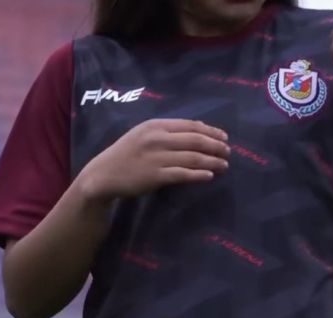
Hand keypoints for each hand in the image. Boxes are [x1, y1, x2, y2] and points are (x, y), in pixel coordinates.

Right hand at [80, 119, 229, 201]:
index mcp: (156, 125)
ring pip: (192, 157)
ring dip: (212, 161)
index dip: (211, 131)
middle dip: (215, 146)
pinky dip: (199, 174)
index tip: (224, 137)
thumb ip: (167, 132)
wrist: (104, 175)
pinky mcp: (155, 176)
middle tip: (228, 152)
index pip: (190, 125)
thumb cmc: (126, 155)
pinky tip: (210, 176)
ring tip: (224, 165)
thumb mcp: (143, 135)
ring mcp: (156, 157)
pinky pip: (182, 174)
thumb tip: (198, 130)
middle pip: (195, 140)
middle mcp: (157, 138)